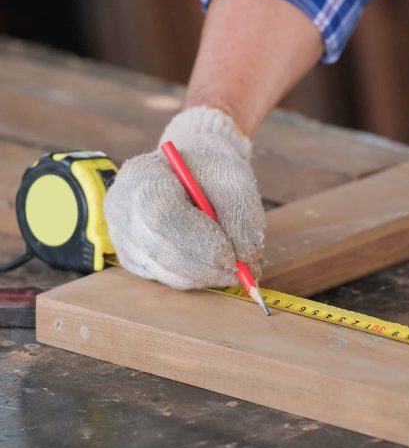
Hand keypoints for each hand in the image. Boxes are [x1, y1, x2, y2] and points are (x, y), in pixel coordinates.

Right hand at [104, 106, 265, 288]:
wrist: (192, 168)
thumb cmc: (211, 168)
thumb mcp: (233, 178)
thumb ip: (242, 214)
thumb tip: (247, 257)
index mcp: (142, 174)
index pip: (161, 215)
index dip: (198, 241)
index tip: (233, 256)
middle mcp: (123, 208)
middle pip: (158, 249)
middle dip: (205, 266)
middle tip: (241, 271)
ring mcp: (123, 236)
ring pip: (164, 270)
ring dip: (205, 275)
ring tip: (235, 264)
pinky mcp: (133, 259)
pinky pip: (165, 278)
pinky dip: (196, 277)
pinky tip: (215, 264)